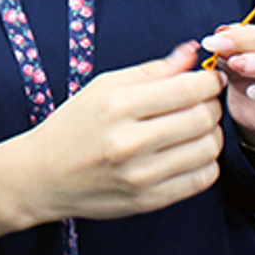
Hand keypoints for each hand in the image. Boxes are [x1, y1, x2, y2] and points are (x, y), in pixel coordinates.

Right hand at [21, 41, 224, 223]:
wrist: (42, 175)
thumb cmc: (71, 126)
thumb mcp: (101, 87)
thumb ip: (150, 71)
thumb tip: (191, 54)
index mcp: (116, 105)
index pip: (187, 89)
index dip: (209, 81)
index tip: (210, 79)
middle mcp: (129, 141)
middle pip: (202, 119)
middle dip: (212, 105)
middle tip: (203, 102)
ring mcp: (140, 174)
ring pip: (207, 150)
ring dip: (211, 134)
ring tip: (195, 128)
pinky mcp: (149, 200)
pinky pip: (201, 179)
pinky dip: (205, 162)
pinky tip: (189, 153)